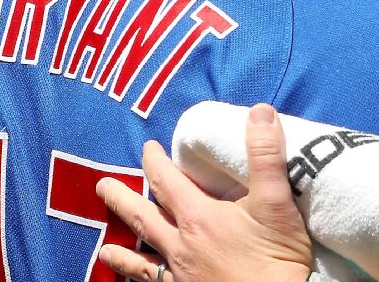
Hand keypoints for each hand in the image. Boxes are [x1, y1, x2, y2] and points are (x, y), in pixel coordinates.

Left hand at [97, 104, 314, 281]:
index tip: (147, 148)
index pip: (168, 182)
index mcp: (198, 217)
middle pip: (144, 217)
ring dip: (122, 251)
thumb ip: (266, 155)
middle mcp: (181, 245)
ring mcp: (181, 274)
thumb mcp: (276, 201)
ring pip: (142, 259)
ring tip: (104, 248)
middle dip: (122, 200)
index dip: (156, 163)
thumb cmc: (276, 256)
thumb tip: (259, 112)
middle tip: (102, 186)